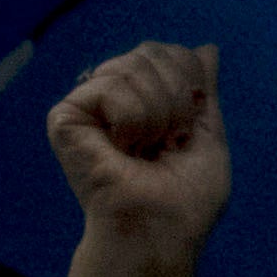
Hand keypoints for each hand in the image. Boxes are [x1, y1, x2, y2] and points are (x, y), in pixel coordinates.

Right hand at [46, 43, 229, 259]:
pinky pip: (112, 86)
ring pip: (133, 65)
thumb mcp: (210, 134)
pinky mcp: (66, 115)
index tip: (190, 130)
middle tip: (170, 143)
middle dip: (178, 100)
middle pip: (152, 53)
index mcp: (147, 100)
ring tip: (147, 150)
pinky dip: (133, 120)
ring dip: (158, 115)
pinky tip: (124, 149)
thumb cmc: (188, 197)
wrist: (162, 228)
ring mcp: (89, 104)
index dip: (192, 85)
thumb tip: (207, 48)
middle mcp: (114, 96)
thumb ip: (204, 90)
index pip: (172, 54)